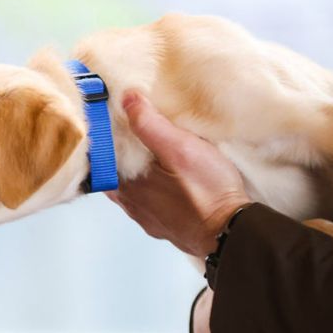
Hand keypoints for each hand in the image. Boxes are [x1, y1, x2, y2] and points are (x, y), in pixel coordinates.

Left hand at [107, 92, 251, 256]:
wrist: (230, 233)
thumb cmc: (207, 191)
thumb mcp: (180, 147)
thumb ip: (150, 124)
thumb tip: (127, 99)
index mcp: (126, 184)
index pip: (103, 159)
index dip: (106, 139)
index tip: (114, 122)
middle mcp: (131, 204)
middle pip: (115, 174)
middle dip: (121, 155)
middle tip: (134, 134)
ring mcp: (147, 217)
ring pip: (132, 190)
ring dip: (137, 174)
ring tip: (152, 155)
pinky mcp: (165, 226)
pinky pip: (150, 204)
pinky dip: (152, 190)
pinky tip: (166, 181)